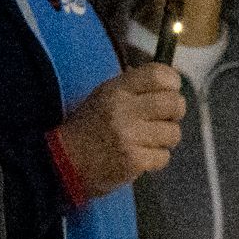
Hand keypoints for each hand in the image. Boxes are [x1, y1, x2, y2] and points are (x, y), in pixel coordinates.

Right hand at [57, 62, 185, 196]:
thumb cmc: (87, 129)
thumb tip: (169, 80)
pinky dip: (156, 158)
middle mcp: (124, 110)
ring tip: (148, 140)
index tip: (171, 90)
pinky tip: (140, 156)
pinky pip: (164, 156)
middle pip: (173, 103)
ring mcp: (129, 137)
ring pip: (173, 132)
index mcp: (116, 90)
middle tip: (167, 117)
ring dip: (165, 138)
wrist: (63, 163)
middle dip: (176, 111)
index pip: (159, 75)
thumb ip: (133, 86)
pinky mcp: (134, 161)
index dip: (172, 82)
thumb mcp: (103, 96)